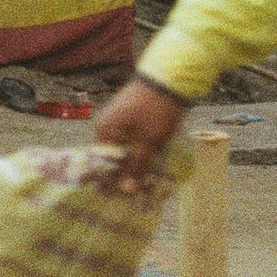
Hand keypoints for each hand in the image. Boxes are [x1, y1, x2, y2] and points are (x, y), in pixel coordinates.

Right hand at [91, 75, 186, 192]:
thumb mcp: (148, 142)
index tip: (129, 197)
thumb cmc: (156, 110)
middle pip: (116, 157)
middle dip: (130, 172)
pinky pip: (135, 140)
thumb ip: (136, 166)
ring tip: (155, 177)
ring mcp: (120, 120)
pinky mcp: (133, 117)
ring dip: (140, 161)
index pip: (105, 164)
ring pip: (127, 149)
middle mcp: (108, 126)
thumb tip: (125, 192)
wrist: (171, 79)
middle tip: (146, 190)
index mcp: (105, 132)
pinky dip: (144, 150)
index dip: (117, 180)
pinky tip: (157, 158)